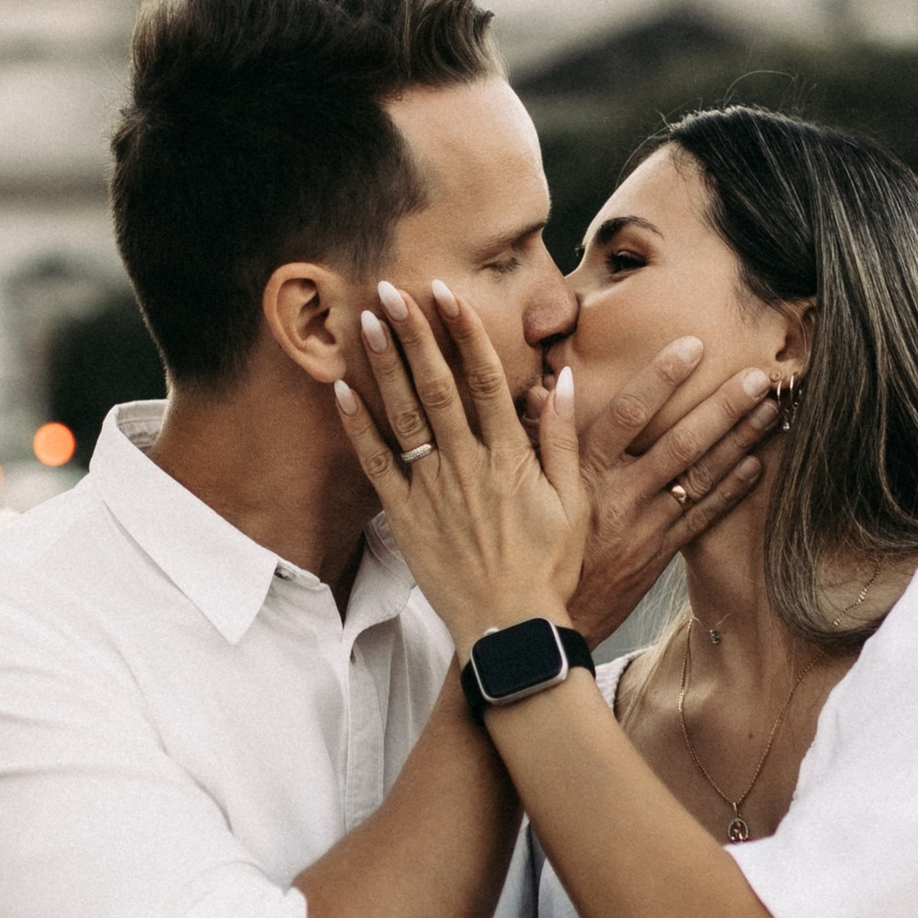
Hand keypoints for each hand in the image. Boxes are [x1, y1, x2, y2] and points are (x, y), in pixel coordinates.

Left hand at [334, 282, 582, 652]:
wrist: (511, 627)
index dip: (463, 332)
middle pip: (436, 385)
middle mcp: (467, 465)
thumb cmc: (549, 567)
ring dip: (385, 365)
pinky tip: (343, 389)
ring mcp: (432, 490)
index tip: (445, 294)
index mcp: (511, 457)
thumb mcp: (574, 502)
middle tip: (392, 290)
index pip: (484, 379)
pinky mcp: (405, 518)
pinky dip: (358, 427)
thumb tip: (561, 381)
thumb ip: (565, 439)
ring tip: (369, 321)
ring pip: (405, 415)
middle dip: (414, 334)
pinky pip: (376, 465)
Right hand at [565, 344, 778, 645]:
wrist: (543, 619)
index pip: (628, 415)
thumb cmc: (535, 542)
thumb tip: (551, 384)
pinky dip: (731, 490)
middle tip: (759, 377)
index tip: (693, 347)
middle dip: (723, 408)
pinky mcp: (659, 554)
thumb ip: (544, 434)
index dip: (661, 379)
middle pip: (681, 444)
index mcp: (584, 473)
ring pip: (701, 478)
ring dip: (739, 441)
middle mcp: (620, 497)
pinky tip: (757, 464)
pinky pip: (703, 518)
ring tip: (770, 409)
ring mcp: (645, 528)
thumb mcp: (530, 486)